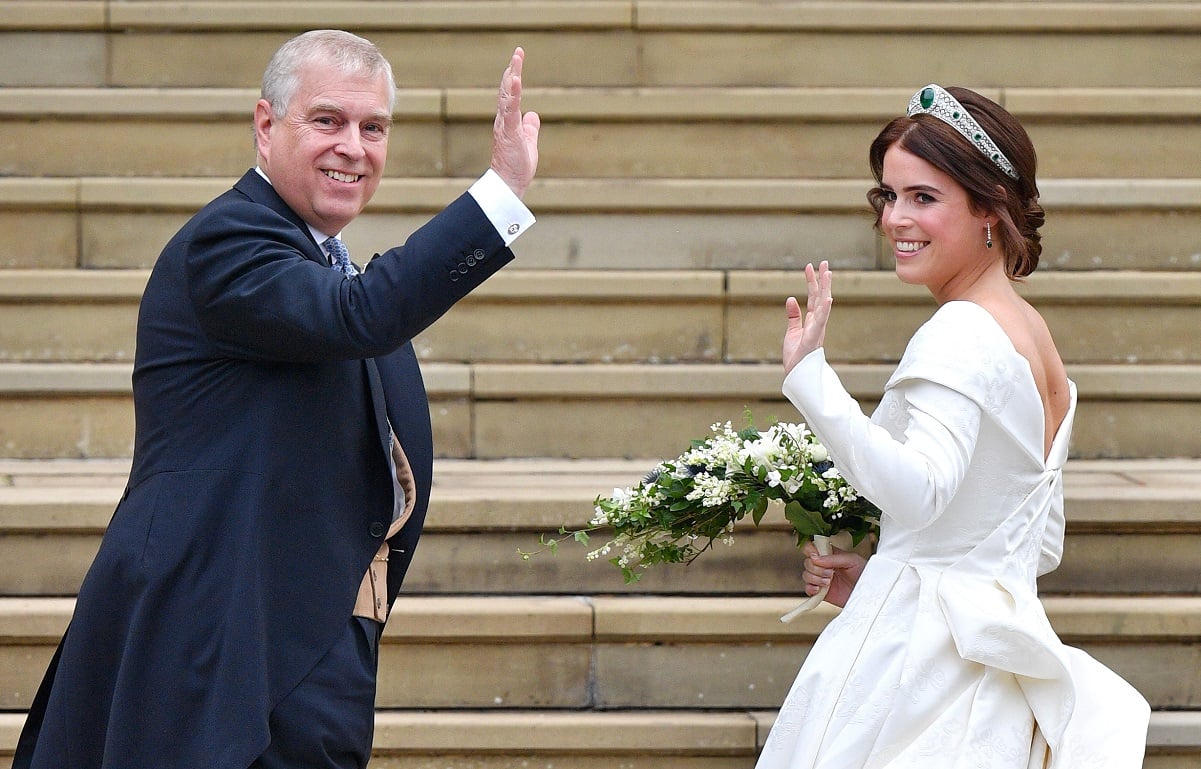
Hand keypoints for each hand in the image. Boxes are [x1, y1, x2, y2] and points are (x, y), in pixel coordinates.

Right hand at [490, 47, 539, 198]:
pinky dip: (512, 94)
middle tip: (518, 52)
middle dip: (512, 70)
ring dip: (511, 77)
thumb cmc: (516, 167)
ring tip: (516, 60)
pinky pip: (511, 111)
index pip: (510, 94)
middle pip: (506, 90)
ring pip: (507, 97)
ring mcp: (505, 126)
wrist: (509, 185)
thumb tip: (534, 115)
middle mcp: (503, 120)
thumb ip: (530, 128)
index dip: (513, 76)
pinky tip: (515, 81)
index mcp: (508, 121)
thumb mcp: (528, 142)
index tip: (517, 59)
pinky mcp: (509, 133)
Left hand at [782, 261, 832, 374]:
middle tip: (824, 262)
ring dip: (825, 289)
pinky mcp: (813, 338)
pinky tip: (827, 298)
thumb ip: (793, 315)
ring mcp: (817, 329)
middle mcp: (817, 323)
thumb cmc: (796, 356)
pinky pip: (820, 322)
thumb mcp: (792, 332)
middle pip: (820, 297)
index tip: (810, 266)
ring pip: (823, 306)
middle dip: (823, 280)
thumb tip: (791, 298)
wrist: (796, 375)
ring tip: (828, 273)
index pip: (813, 297)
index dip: (812, 282)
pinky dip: (824, 310)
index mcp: (812, 321)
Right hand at [801, 539, 865, 608]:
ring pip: (806, 575)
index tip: (816, 556)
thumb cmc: (865, 574)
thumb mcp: (852, 560)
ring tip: (828, 582)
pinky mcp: (821, 593)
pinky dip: (810, 589)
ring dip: (815, 578)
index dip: (810, 550)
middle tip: (830, 573)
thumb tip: (816, 558)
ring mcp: (821, 579)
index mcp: (830, 555)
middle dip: (816, 568)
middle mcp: (824, 566)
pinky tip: (819, 590)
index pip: (812, 548)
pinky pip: (808, 589)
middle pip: (807, 562)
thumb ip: (834, 558)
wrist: (870, 593)